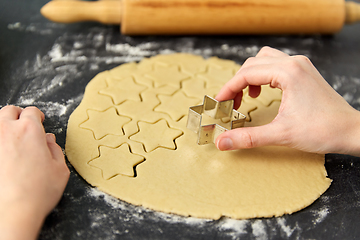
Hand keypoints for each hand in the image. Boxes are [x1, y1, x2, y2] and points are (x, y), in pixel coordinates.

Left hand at [0, 106, 69, 239]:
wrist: (13, 211)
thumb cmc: (38, 192)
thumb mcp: (60, 169)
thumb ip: (55, 149)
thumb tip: (48, 140)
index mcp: (30, 130)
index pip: (31, 111)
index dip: (37, 116)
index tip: (39, 121)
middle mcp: (6, 131)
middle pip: (8, 111)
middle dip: (17, 116)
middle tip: (22, 125)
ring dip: (3, 126)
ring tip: (9, 138)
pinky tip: (3, 153)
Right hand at [215, 47, 359, 155]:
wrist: (351, 131)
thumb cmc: (323, 130)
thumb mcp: (281, 134)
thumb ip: (248, 137)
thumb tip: (222, 142)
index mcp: (287, 72)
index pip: (246, 74)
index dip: (228, 89)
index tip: (219, 104)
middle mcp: (294, 63)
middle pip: (252, 64)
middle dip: (237, 84)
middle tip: (231, 104)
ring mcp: (300, 66)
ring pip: (263, 60)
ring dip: (249, 77)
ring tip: (247, 97)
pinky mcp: (304, 72)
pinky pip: (275, 65)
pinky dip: (262, 76)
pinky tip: (262, 92)